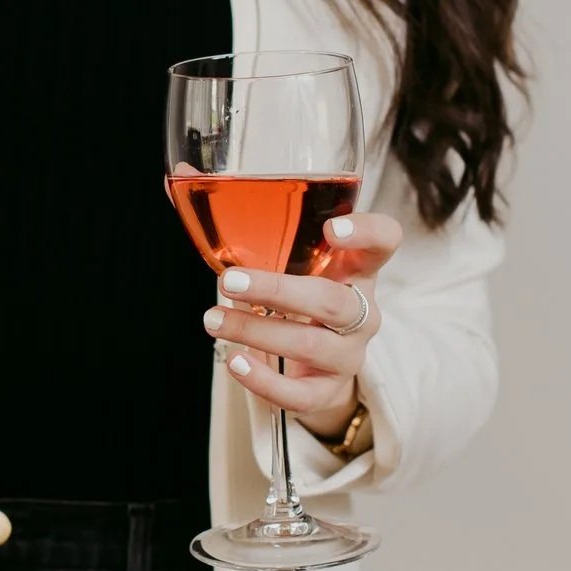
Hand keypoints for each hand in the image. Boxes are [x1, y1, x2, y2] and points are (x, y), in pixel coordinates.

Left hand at [202, 211, 401, 439]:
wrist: (317, 359)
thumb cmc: (298, 289)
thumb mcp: (284, 254)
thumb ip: (240, 216)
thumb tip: (185, 176)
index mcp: (355, 266)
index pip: (386, 240)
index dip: (368, 233)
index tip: (332, 228)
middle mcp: (361, 308)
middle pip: (334, 300)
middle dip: (278, 290)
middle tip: (230, 281)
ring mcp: (349, 352)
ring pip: (312, 344)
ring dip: (257, 331)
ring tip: (213, 320)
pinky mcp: (329, 389)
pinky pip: (304, 395)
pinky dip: (267, 382)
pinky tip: (237, 363)